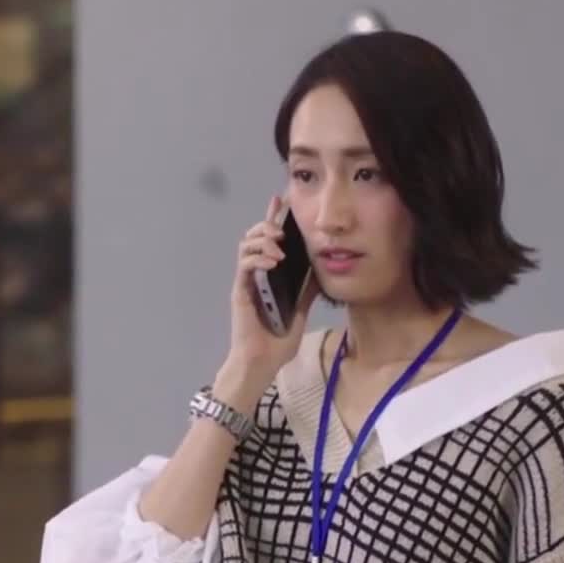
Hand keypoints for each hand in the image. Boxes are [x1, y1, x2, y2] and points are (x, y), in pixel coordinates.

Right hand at [225, 195, 320, 385]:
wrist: (261, 363)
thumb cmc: (277, 340)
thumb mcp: (300, 310)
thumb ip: (307, 289)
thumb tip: (323, 268)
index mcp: (268, 275)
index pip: (269, 240)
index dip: (273, 218)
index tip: (282, 199)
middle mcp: (254, 274)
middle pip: (253, 236)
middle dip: (266, 223)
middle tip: (282, 224)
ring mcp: (245, 282)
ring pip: (246, 246)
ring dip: (262, 239)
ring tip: (279, 244)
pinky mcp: (240, 292)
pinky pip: (244, 266)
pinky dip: (258, 258)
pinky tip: (273, 261)